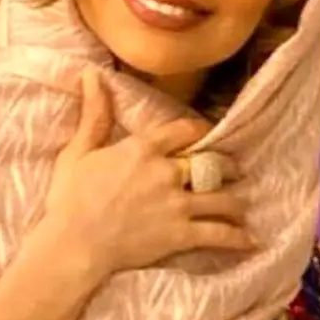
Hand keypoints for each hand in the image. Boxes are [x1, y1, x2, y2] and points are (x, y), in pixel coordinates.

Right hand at [41, 67, 254, 279]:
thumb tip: (90, 74)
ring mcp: (177, 205)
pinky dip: (237, 237)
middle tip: (236, 173)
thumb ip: (94, 114)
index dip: (201, 132)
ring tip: (241, 207)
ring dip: (235, 203)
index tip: (209, 136)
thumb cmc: (69, 199)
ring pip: (222, 199)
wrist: (73, 244)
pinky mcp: (181, 235)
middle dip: (226, 168)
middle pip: (210, 165)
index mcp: (143, 149)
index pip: (184, 131)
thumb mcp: (78, 151)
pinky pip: (219, 234)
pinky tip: (250, 240)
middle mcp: (166, 173)